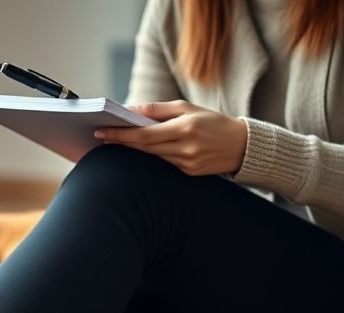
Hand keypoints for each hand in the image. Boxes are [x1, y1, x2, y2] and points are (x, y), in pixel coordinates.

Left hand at [94, 100, 247, 175]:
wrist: (242, 146)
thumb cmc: (212, 121)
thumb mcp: (188, 108)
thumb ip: (158, 110)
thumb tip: (131, 110)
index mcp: (184, 128)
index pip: (144, 134)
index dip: (121, 134)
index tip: (102, 132)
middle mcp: (185, 148)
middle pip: (144, 147)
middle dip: (121, 142)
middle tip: (100, 137)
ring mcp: (187, 163)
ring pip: (152, 156)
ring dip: (133, 149)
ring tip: (115, 141)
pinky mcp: (190, 173)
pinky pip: (165, 163)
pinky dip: (152, 155)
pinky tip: (141, 150)